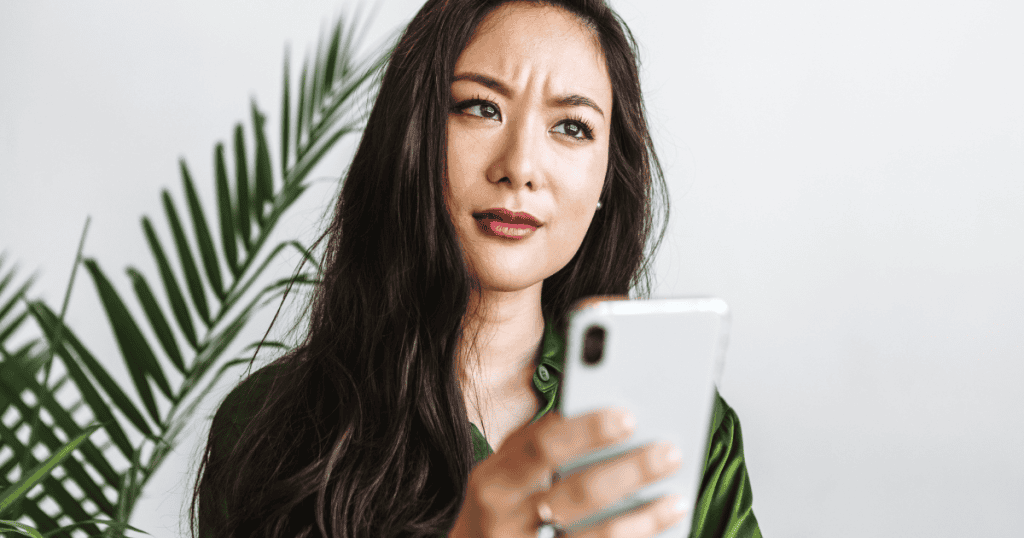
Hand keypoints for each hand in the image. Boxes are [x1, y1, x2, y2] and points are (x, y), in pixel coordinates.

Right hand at [448, 408, 686, 537]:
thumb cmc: (496, 512)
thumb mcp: (499, 476)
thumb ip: (532, 446)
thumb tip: (583, 411)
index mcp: (494, 480)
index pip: (542, 446)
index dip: (587, 430)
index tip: (628, 416)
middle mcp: (507, 519)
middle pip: (577, 492)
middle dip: (629, 471)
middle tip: (668, 452)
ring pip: (596, 536)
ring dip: (643, 518)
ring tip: (677, 499)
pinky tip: (660, 530)